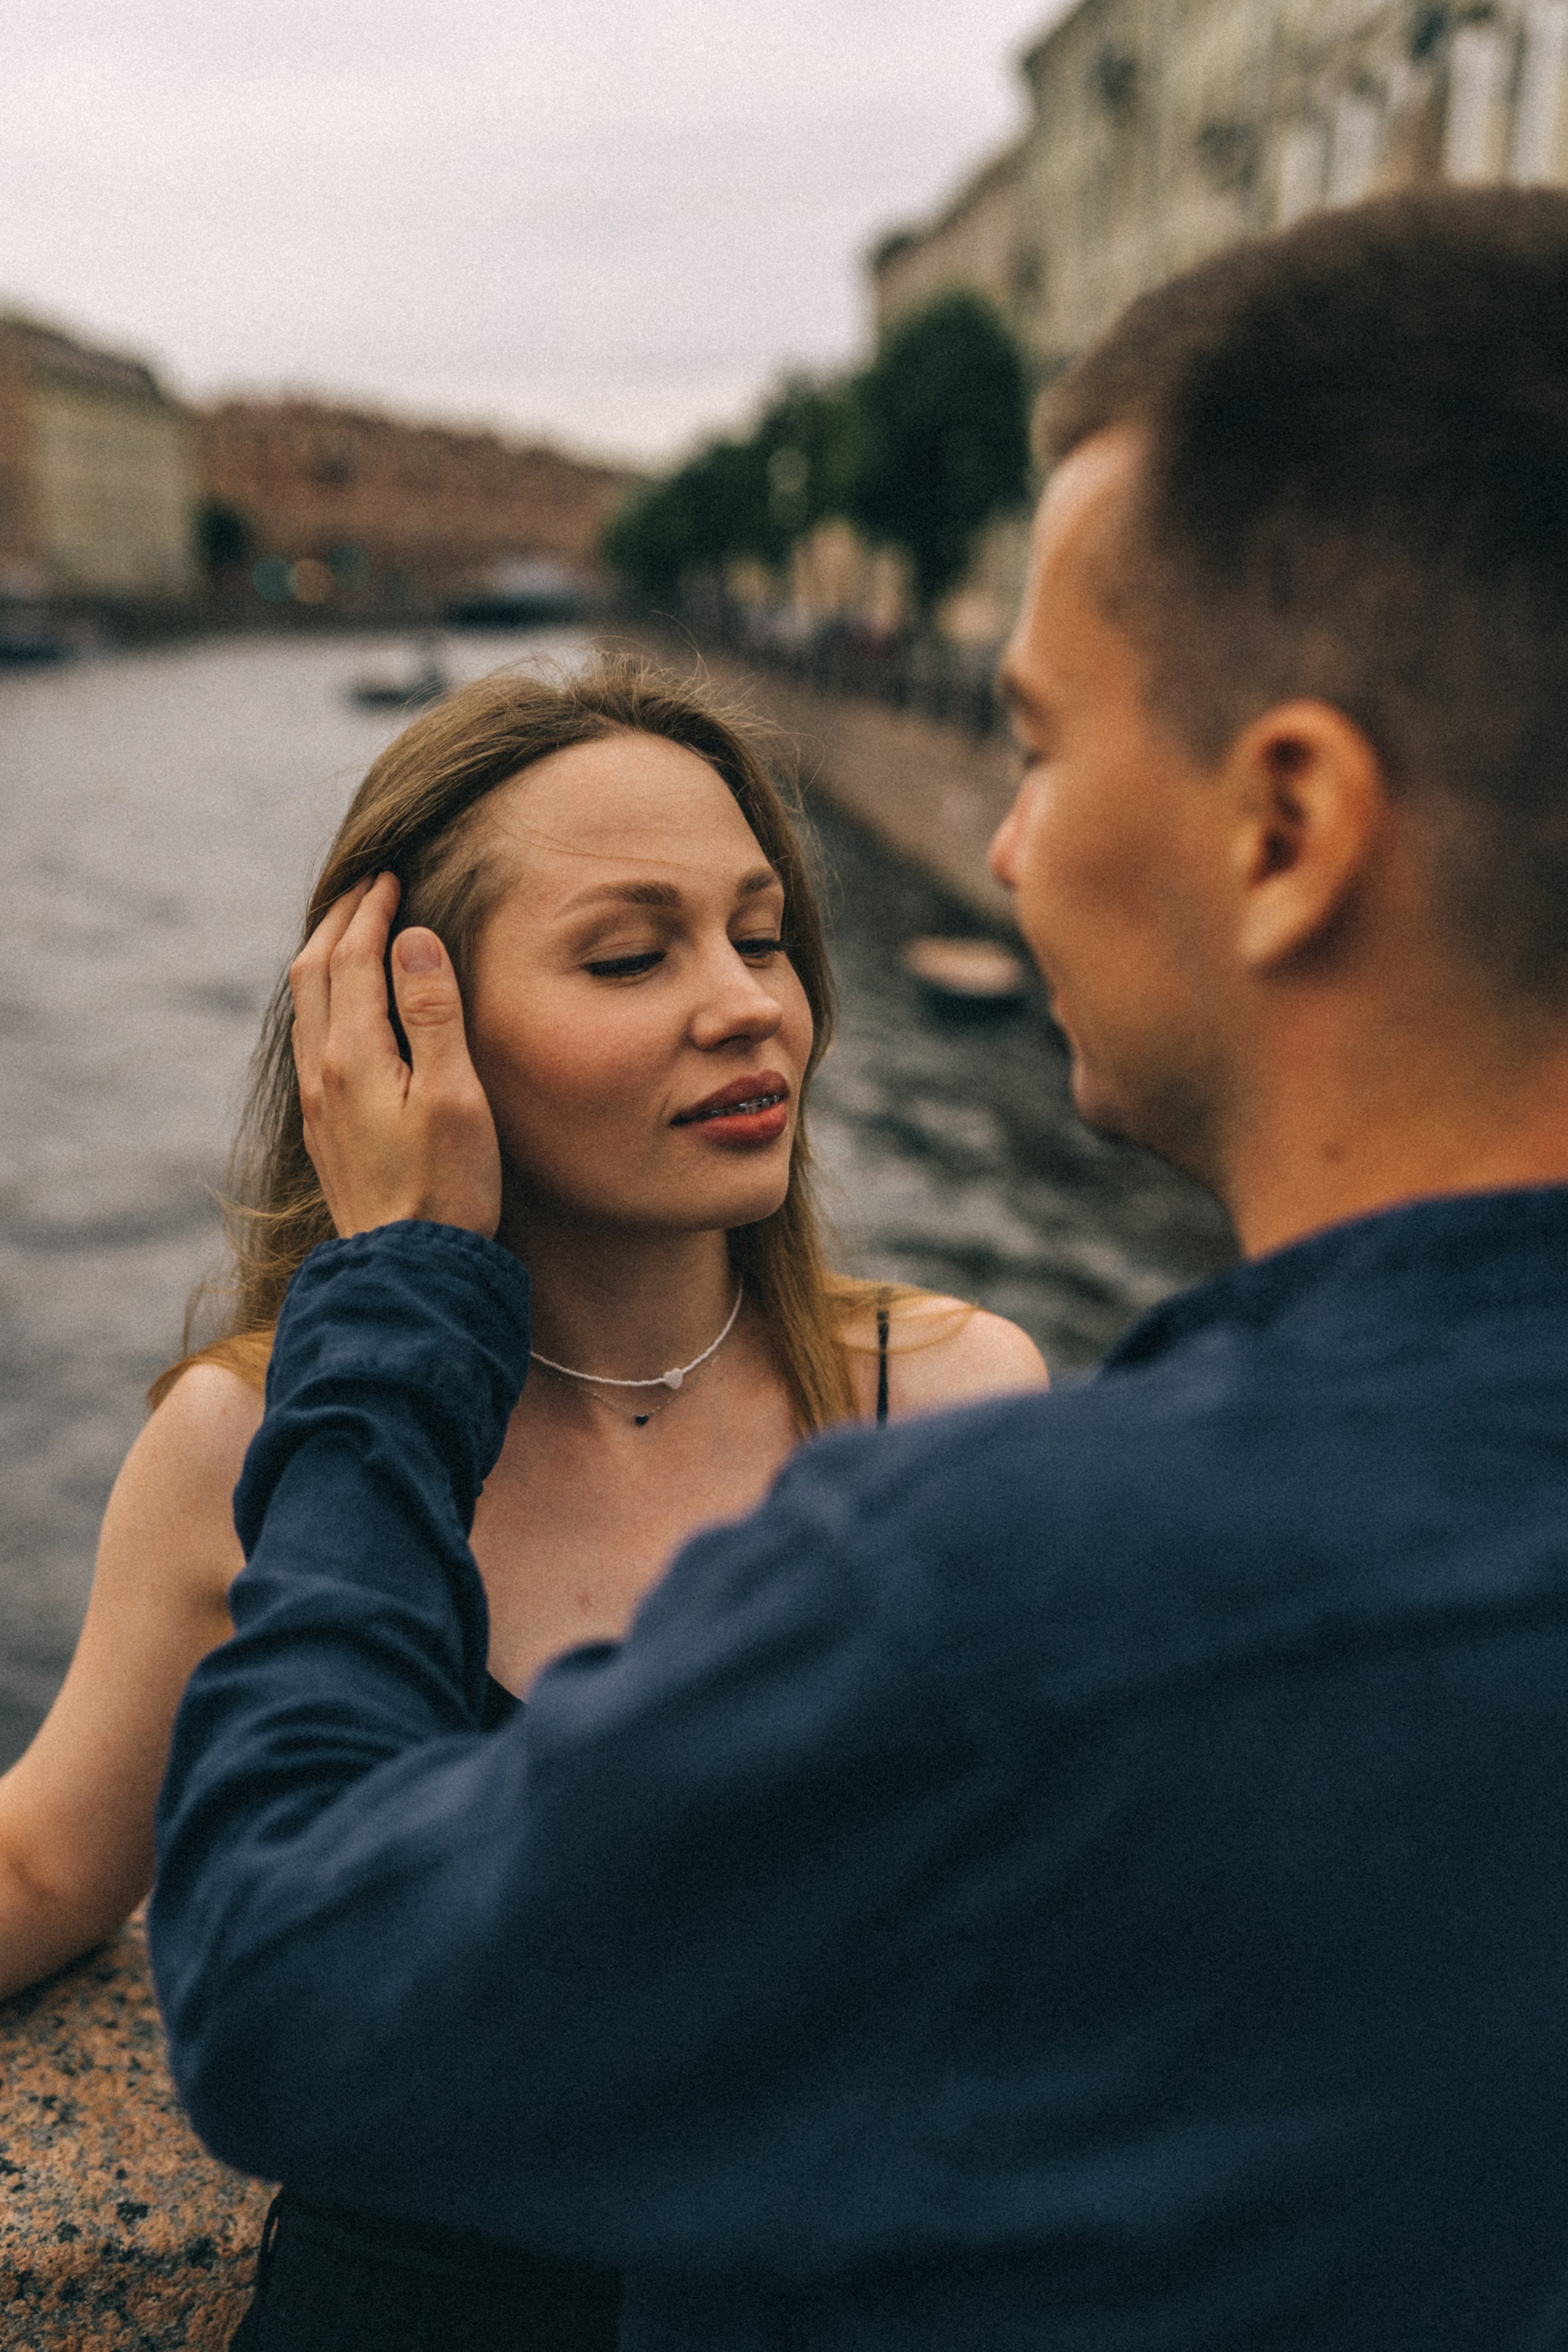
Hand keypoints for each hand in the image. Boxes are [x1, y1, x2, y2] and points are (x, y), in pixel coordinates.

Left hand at [289, 874, 502, 1239]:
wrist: (410, 1270)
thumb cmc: (447, 1186)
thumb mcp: (455, 1095)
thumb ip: (432, 1013)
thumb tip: (412, 938)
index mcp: (354, 1055)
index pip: (354, 957)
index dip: (373, 911)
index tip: (392, 875)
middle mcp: (323, 1071)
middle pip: (314, 972)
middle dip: (339, 920)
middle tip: (367, 885)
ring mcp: (319, 1101)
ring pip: (305, 1005)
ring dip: (324, 956)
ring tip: (350, 929)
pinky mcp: (325, 1125)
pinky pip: (310, 1038)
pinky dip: (324, 997)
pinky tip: (343, 1005)